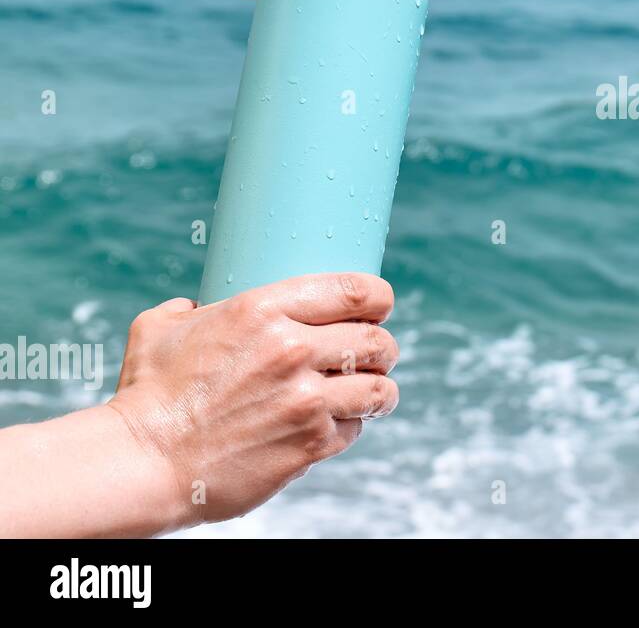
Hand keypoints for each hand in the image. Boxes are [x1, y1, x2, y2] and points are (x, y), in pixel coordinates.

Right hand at [108, 273, 399, 526]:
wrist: (141, 463)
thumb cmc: (147, 395)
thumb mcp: (160, 329)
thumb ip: (188, 310)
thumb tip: (194, 305)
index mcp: (263, 309)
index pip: (355, 289)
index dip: (379, 298)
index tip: (379, 306)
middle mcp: (292, 349)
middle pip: (377, 340)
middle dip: (382, 348)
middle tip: (374, 355)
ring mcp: (305, 399)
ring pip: (378, 388)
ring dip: (378, 390)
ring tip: (370, 392)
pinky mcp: (309, 444)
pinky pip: (354, 428)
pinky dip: (349, 427)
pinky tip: (334, 425)